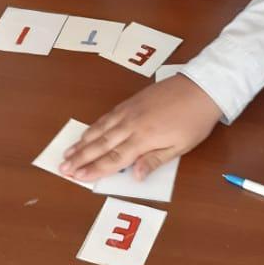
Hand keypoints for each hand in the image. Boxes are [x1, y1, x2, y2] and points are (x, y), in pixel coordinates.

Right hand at [60, 74, 223, 181]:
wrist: (201, 87)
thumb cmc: (195, 120)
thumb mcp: (181, 147)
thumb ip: (155, 160)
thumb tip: (135, 176)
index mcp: (144, 138)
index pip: (114, 159)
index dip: (94, 169)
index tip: (77, 177)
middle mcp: (131, 124)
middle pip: (101, 144)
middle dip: (80, 157)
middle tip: (62, 167)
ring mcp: (129, 110)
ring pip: (100, 129)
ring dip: (82, 142)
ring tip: (67, 152)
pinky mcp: (130, 102)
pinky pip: (107, 117)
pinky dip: (94, 126)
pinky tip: (87, 132)